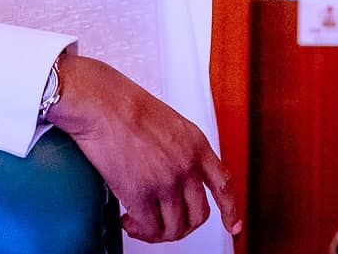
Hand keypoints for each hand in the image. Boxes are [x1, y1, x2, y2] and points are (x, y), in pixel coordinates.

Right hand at [48, 53, 239, 242]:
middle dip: (182, 227)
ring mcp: (166, 181)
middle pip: (199, 215)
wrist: (103, 104)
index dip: (231, 210)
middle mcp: (187, 165)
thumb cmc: (126, 105)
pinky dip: (138, 230)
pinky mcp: (141, 194)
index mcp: (197, 145)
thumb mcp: (170, 123)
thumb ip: (181, 149)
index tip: (233, 227)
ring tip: (140, 223)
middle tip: (165, 225)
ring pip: (174, 228)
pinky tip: (128, 220)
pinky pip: (149, 228)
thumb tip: (174, 174)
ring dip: (157, 233)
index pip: (223, 184)